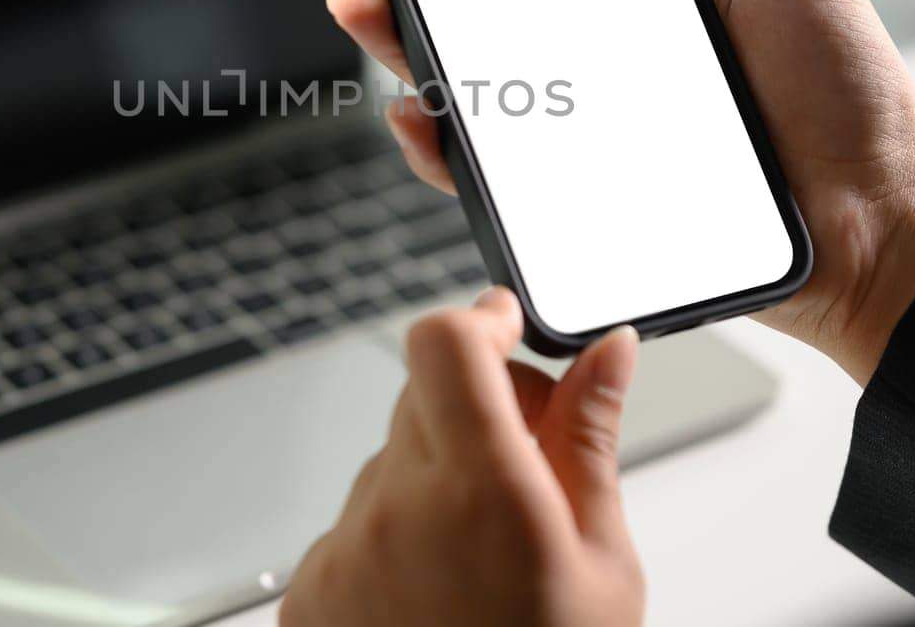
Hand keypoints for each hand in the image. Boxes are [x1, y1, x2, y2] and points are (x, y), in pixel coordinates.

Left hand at [281, 288, 643, 626]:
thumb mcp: (603, 562)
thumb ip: (590, 440)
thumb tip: (606, 353)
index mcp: (484, 493)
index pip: (444, 342)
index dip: (478, 320)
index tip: (506, 327)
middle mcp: (397, 511)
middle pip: (422, 394)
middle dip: (477, 405)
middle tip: (529, 460)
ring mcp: (343, 553)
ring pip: (390, 462)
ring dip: (435, 478)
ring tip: (485, 558)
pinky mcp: (308, 592)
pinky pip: (355, 524)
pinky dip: (397, 537)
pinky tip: (439, 595)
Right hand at [305, 0, 914, 384]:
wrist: (878, 227)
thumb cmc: (848, 98)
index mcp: (629, 1)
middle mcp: (591, 65)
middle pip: (470, 17)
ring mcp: (579, 135)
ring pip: (463, 92)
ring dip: (397, 50)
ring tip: (360, 8)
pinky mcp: (578, 203)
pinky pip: (491, 179)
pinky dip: (440, 150)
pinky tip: (416, 115)